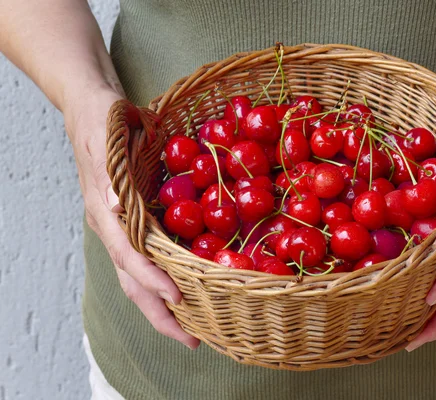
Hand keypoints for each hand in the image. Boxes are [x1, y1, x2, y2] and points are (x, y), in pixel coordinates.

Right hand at [65, 86, 199, 349]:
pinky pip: (145, 264)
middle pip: (131, 281)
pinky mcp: (130, 226)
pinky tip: (186, 295)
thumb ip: (111, 169)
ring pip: (137, 280)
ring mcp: (119, 230)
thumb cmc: (105, 119)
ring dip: (162, 308)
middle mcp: (111, 227)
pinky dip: (162, 285)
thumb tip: (115, 206)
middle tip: (192, 339)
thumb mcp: (109, 135)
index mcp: (105, 211)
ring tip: (191, 329)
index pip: (128, 255)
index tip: (176, 298)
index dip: (151, 278)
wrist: (90, 109)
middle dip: (160, 313)